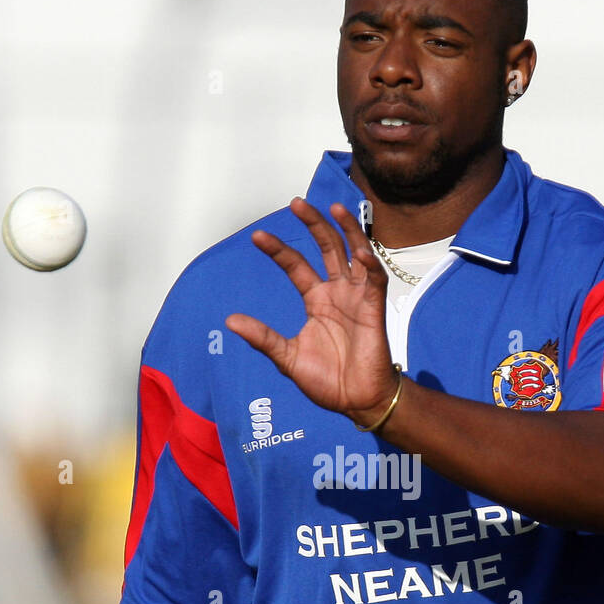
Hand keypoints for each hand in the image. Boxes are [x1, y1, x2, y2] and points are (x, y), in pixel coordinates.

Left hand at [226, 197, 398, 423]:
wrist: (357, 401)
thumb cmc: (327, 381)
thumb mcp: (287, 357)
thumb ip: (263, 337)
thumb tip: (229, 321)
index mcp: (316, 300)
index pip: (296, 266)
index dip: (279, 249)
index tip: (258, 236)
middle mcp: (337, 292)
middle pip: (327, 247)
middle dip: (313, 224)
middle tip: (296, 203)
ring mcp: (357, 297)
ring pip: (354, 252)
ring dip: (346, 229)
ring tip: (332, 207)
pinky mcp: (374, 307)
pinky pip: (374, 278)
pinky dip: (368, 262)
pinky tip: (358, 250)